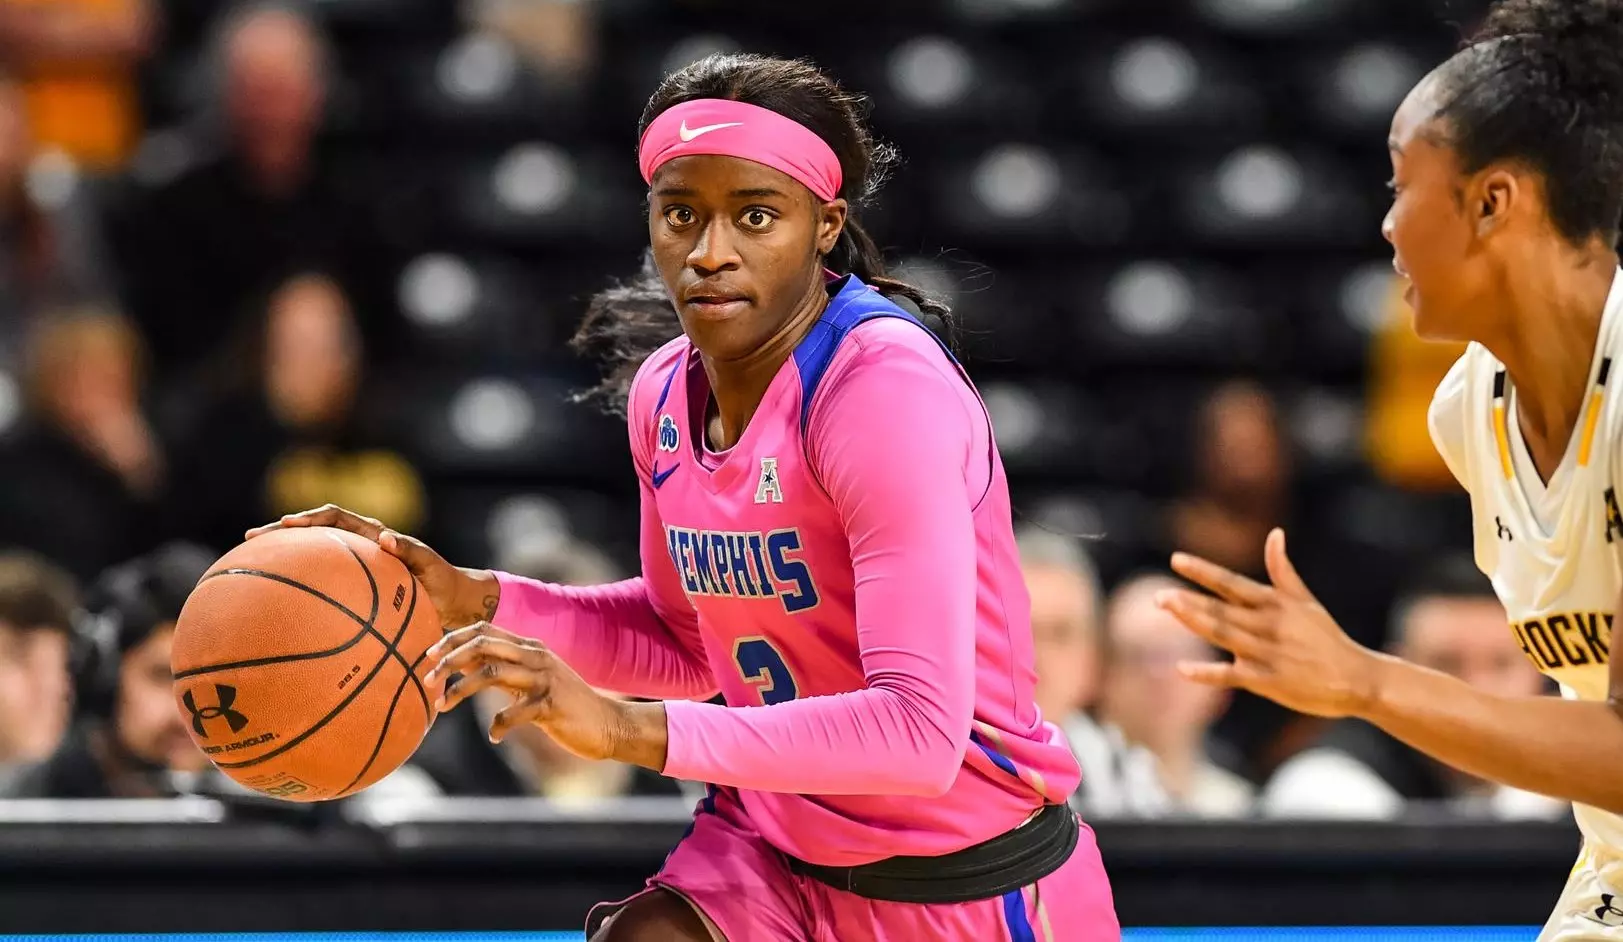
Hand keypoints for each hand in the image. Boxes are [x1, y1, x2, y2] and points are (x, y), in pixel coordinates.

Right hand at [246, 503, 497, 632]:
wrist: (453, 600)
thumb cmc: (443, 581)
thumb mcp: (429, 565)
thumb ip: (409, 551)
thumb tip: (385, 538)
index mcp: (374, 536)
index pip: (334, 518)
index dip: (308, 519)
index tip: (283, 525)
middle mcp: (361, 546)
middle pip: (315, 532)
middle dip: (282, 532)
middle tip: (251, 539)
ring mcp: (356, 566)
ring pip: (315, 556)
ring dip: (287, 556)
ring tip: (253, 563)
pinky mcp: (356, 585)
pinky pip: (325, 582)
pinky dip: (304, 585)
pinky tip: (283, 603)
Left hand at [425, 621, 665, 766]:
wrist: (608, 724)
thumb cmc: (563, 705)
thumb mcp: (531, 681)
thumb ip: (502, 670)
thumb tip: (462, 665)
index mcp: (529, 647)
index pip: (484, 629)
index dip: (452, 639)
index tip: (428, 656)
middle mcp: (536, 656)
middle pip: (483, 644)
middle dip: (449, 659)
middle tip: (427, 679)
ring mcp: (544, 678)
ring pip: (491, 673)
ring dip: (460, 689)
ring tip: (442, 706)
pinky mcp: (551, 704)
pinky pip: (513, 713)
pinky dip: (498, 725)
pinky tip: (494, 736)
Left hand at [1158, 528, 1380, 718]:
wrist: (1358, 679)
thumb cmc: (1326, 638)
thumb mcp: (1305, 601)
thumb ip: (1283, 570)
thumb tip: (1274, 534)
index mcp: (1276, 604)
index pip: (1232, 584)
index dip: (1204, 571)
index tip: (1177, 559)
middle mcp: (1269, 626)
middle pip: (1221, 610)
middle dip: (1188, 601)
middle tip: (1159, 596)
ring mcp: (1267, 654)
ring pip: (1223, 635)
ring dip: (1193, 623)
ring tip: (1167, 611)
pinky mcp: (1268, 682)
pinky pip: (1231, 676)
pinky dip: (1207, 674)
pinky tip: (1182, 669)